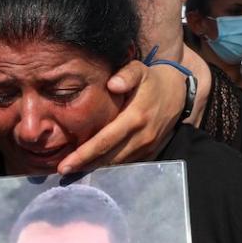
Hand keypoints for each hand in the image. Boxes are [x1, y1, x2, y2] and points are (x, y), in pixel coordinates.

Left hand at [57, 62, 183, 172]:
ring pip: (117, 164)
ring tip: (74, 172)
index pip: (105, 141)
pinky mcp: (150, 153)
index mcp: (135, 117)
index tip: (65, 165)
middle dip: (85, 166)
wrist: (179, 93)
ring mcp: (147, 147)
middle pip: (108, 158)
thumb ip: (126, 75)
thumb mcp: (139, 70)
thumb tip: (112, 84)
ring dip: (96, 169)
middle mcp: (142, 137)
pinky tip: (94, 167)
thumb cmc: (151, 81)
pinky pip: (127, 164)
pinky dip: (110, 168)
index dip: (84, 154)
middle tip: (62, 172)